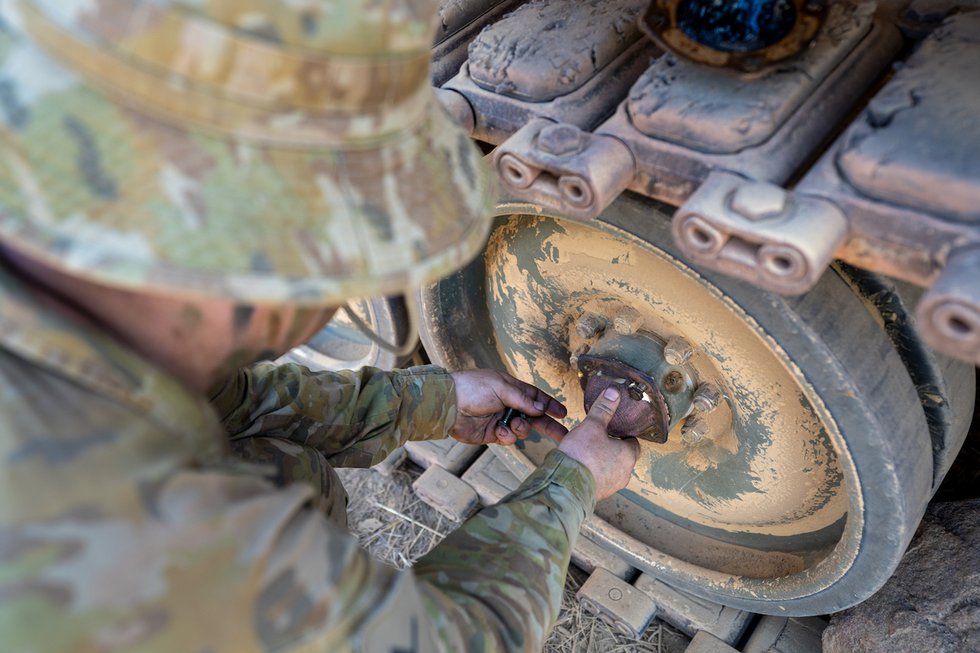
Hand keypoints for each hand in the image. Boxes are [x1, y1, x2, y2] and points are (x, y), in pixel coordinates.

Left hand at [449, 369, 567, 445]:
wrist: (449, 404)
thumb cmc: (473, 388)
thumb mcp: (500, 387)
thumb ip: (522, 400)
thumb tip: (541, 409)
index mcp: (512, 389)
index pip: (536, 398)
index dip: (549, 405)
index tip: (563, 413)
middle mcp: (509, 405)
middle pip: (534, 417)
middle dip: (548, 425)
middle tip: (562, 434)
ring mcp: (501, 420)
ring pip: (522, 430)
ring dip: (521, 429)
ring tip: (513, 425)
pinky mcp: (492, 434)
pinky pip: (508, 438)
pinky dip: (507, 436)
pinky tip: (499, 431)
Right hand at [558, 387, 639, 500]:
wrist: (566, 486)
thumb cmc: (582, 456)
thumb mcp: (592, 426)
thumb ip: (603, 409)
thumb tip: (614, 393)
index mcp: (628, 455)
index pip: (633, 442)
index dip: (622, 434)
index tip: (612, 429)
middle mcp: (625, 473)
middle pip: (622, 456)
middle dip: (611, 448)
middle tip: (597, 439)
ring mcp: (612, 486)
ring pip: (611, 469)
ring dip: (601, 461)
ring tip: (585, 452)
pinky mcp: (599, 494)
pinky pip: (599, 480)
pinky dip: (592, 473)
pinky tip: (580, 466)